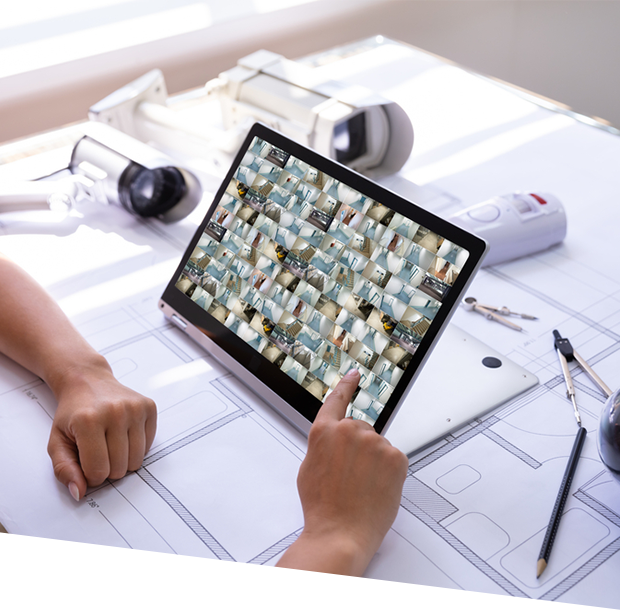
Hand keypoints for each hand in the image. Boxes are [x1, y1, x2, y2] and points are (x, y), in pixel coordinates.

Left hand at [47, 361, 156, 500]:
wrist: (88, 381)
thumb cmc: (73, 413)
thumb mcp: (57, 442)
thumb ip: (64, 470)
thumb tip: (79, 493)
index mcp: (89, 421)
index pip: (98, 471)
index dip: (90, 475)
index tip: (85, 462)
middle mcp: (115, 412)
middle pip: (119, 468)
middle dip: (108, 468)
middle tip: (99, 452)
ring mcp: (135, 408)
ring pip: (137, 460)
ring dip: (123, 460)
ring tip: (111, 444)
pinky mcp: (149, 406)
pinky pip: (149, 446)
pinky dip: (136, 447)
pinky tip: (124, 433)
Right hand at [275, 369, 407, 575]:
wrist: (341, 532)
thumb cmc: (323, 507)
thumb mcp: (310, 469)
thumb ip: (323, 446)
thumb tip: (335, 443)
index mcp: (324, 431)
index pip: (337, 399)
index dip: (346, 385)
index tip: (354, 375)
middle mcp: (349, 431)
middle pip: (360, 429)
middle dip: (358, 448)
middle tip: (351, 475)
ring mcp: (375, 442)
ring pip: (378, 446)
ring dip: (374, 461)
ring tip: (362, 486)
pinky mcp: (395, 457)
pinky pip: (393, 459)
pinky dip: (388, 471)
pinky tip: (376, 487)